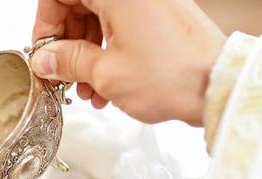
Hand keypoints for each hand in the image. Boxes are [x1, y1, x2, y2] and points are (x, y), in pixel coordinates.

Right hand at [30, 0, 225, 124]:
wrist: (218, 85)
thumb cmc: (172, 75)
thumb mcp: (106, 72)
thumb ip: (68, 61)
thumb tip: (45, 59)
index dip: (46, 22)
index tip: (43, 49)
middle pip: (80, 3)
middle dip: (65, 41)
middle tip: (60, 72)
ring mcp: (149, 1)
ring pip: (99, 17)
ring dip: (85, 52)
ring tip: (84, 87)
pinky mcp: (161, 15)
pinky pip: (121, 25)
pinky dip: (106, 51)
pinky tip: (103, 84)